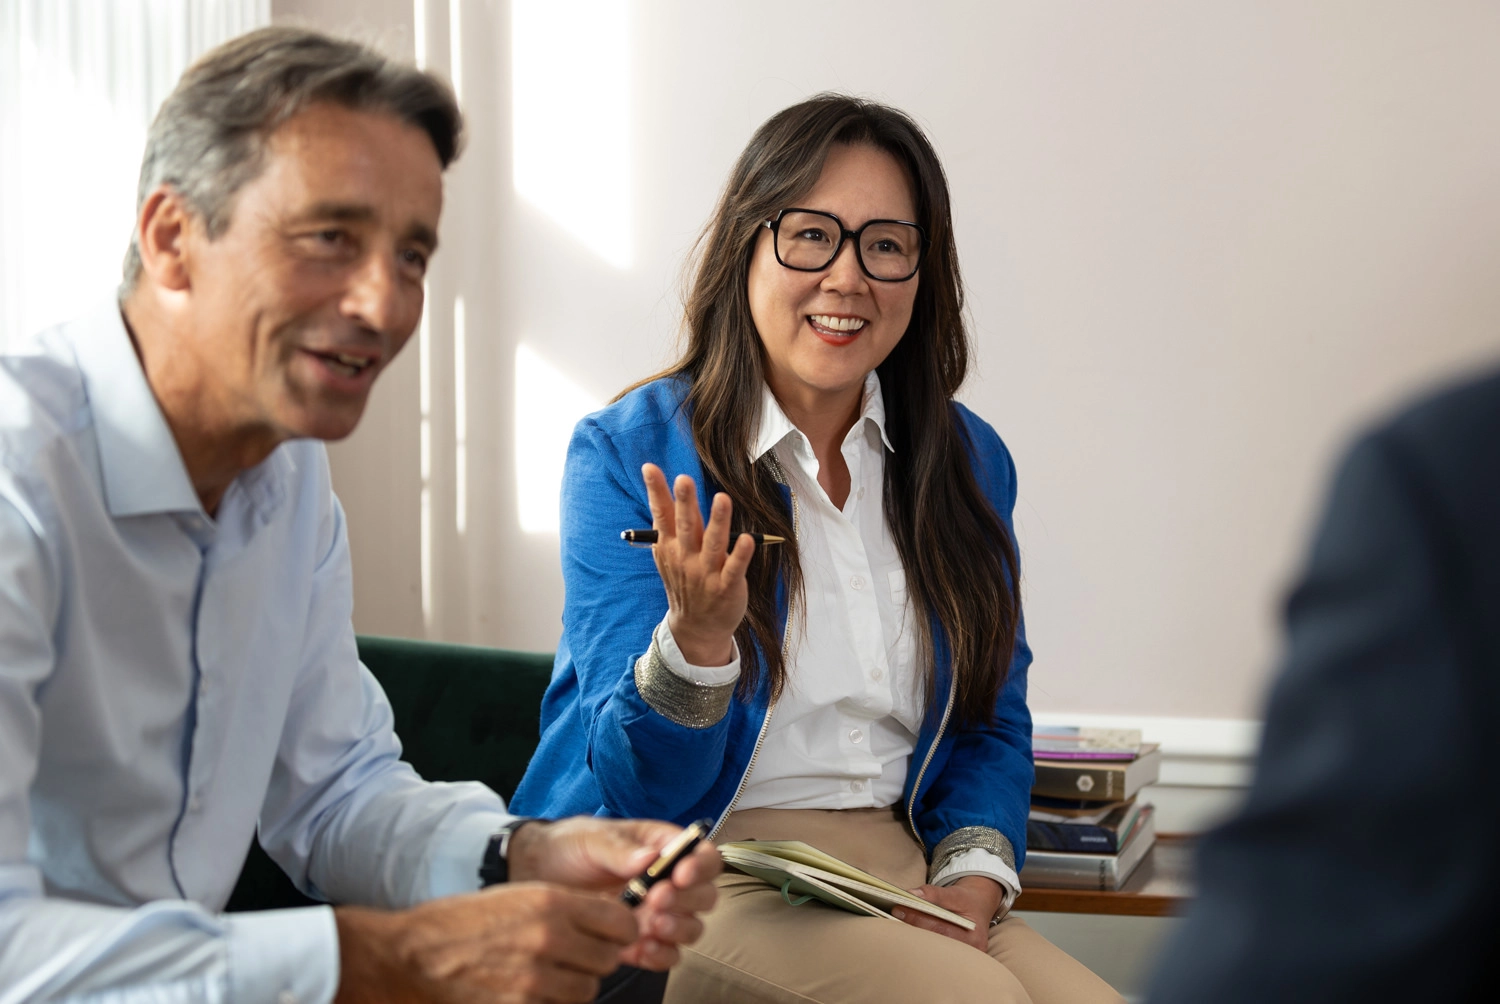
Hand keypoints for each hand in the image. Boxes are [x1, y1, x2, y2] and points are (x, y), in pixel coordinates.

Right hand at [334, 882, 637, 1003]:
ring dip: (575, 984)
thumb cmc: (462, 923)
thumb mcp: (519, 896)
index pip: (622, 923)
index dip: (621, 930)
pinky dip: (551, 1002)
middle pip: (608, 959)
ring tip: (547, 974)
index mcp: (551, 902)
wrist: (413, 957)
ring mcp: (536, 979)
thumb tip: (609, 921)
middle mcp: (549, 939)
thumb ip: (566, 908)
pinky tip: (529, 990)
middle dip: (596, 958)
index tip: (613, 933)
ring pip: (587, 989)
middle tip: (574, 955)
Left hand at [507, 816, 722, 969]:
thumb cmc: (569, 847)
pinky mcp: (640, 940)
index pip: (703, 855)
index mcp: (663, 847)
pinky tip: (642, 949)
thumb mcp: (591, 839)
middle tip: (656, 899)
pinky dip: (661, 956)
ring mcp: (656, 913)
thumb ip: (619, 849)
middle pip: (704, 895)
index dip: (700, 866)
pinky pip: (666, 955)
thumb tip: (650, 857)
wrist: (537, 875)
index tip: (679, 875)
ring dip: (679, 929)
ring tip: (651, 925)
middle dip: (687, 900)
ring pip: (692, 928)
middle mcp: (668, 881)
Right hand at [641, 463, 753, 665]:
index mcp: (670, 547)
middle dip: (685, 502)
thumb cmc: (685, 583)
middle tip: (684, 480)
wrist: (695, 627)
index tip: (650, 468)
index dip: (656, 491)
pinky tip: (749, 539)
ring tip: (722, 499)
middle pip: (685, 526)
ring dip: (718, 521)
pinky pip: (735, 568)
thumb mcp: (669, 555)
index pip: (661, 514)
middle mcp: (685, 558)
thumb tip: (660, 490)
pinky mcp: (726, 587)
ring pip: (713, 543)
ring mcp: (705, 573)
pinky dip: (741, 555)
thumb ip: (667, 526)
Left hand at [891, 876, 1002, 952]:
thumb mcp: (956, 893)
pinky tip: (902, 935)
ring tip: (892, 927)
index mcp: (973, 936)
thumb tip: (911, 894)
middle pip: (933, 943)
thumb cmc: (967, 901)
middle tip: (890, 919)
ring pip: (930, 951)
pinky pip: (931, 953)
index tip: (897, 909)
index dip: (916, 918)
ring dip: (911, 939)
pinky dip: (917, 943)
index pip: (940, 928)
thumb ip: (935, 894)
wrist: (978, 908)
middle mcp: (968, 954)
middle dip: (910, 932)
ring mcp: (960, 961)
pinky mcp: (950, 961)